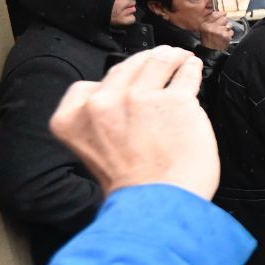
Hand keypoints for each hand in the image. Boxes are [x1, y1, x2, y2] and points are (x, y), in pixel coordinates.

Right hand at [49, 45, 217, 199]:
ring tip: (179, 58)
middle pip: (125, 69)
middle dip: (144, 62)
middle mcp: (101, 104)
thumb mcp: (94, 152)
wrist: (156, 207)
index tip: (128, 80)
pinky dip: (190, 68)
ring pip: (155, 63)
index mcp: (72, 119)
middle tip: (161, 59)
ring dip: (170, 57)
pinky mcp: (175, 101)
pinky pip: (184, 74)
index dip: (113, 82)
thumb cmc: (133, 189)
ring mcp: (138, 99)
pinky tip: (192, 67)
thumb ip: (101, 124)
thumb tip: (128, 101)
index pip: (88, 87)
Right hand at [197, 11, 233, 50]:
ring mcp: (218, 31)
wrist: (211, 52)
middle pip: (224, 18)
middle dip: (225, 23)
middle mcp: (211, 27)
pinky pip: (231, 32)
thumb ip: (211, 21)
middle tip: (222, 28)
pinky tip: (225, 38)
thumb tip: (221, 13)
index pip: (215, 14)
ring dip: (228, 29)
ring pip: (229, 24)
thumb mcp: (205, 29)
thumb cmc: (208, 41)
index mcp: (205, 24)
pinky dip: (229, 35)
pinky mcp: (225, 36)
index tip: (223, 13)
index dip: (221, 14)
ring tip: (223, 34)